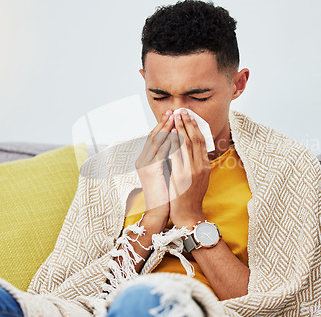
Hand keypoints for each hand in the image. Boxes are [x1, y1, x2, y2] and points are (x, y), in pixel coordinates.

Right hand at [134, 110, 174, 229]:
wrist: (159, 211)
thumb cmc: (165, 193)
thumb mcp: (165, 171)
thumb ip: (168, 158)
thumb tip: (178, 144)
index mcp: (145, 160)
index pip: (154, 138)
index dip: (162, 125)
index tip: (172, 115)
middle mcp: (142, 160)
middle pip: (153, 135)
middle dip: (164, 122)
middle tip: (173, 110)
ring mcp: (145, 165)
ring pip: (156, 140)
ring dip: (166, 127)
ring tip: (175, 116)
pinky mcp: (151, 170)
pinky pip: (160, 151)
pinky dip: (168, 140)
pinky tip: (176, 133)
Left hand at [168, 109, 210, 229]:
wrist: (188, 215)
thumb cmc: (191, 197)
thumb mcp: (199, 178)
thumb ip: (196, 164)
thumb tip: (191, 149)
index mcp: (204, 166)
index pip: (202, 142)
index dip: (195, 127)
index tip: (190, 116)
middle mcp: (200, 167)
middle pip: (195, 139)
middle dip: (188, 123)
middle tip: (182, 111)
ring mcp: (191, 171)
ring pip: (186, 144)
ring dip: (180, 128)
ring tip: (175, 117)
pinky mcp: (181, 177)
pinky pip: (176, 155)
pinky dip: (173, 142)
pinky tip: (169, 133)